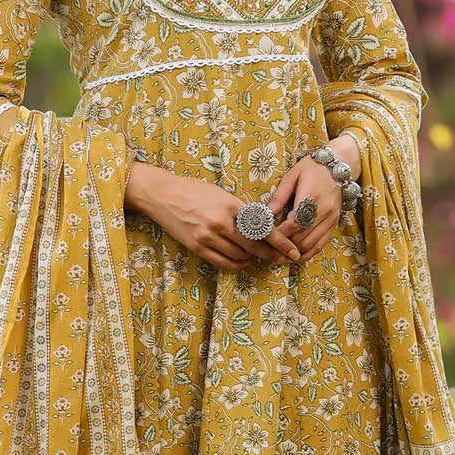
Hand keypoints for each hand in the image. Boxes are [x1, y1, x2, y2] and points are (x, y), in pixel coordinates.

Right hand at [126, 164, 301, 271]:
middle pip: (254, 246)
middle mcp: (221, 222)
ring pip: (240, 256)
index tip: (292, 251)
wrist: (163, 194)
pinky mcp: (197, 247)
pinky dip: (236, 264)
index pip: (263, 228)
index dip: (280, 242)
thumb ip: (241, 210)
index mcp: (231, 205)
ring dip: (252, 258)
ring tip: (256, 255)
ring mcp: (208, 237)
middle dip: (270, 254)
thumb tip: (262, 226)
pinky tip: (240, 259)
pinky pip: (223, 263)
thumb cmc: (194, 190)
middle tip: (280, 258)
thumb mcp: (222, 194)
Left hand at [266, 143, 354, 261]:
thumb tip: (264, 215)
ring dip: (294, 253)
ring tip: (278, 255)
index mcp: (312, 197)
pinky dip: (307, 253)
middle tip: (268, 250)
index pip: (295, 224)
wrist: (338, 165)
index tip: (267, 237)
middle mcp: (325, 211)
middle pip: (303, 238)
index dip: (281, 234)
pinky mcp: (334, 225)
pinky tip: (294, 255)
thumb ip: (278, 197)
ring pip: (311, 245)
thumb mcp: (292, 177)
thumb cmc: (312, 168)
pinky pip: (320, 246)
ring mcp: (331, 220)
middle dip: (285, 246)